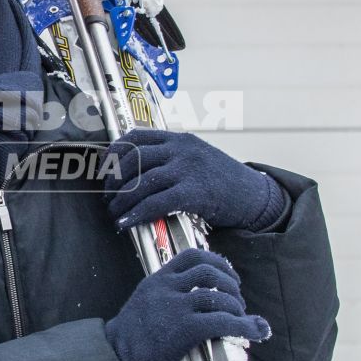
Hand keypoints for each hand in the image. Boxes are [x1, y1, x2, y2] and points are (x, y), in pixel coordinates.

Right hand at [104, 248, 270, 360]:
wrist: (113, 360)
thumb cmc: (127, 340)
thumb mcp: (142, 305)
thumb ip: (165, 296)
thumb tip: (196, 299)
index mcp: (156, 280)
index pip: (191, 256)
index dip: (217, 262)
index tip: (228, 274)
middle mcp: (166, 288)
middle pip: (210, 272)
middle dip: (231, 283)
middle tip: (239, 300)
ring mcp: (175, 308)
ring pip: (219, 297)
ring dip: (238, 307)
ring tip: (242, 318)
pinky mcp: (185, 329)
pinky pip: (223, 322)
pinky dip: (243, 326)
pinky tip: (253, 333)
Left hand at [105, 129, 286, 232]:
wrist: (255, 197)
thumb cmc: (223, 182)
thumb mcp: (197, 158)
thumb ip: (170, 159)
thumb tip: (134, 172)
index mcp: (179, 139)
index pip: (135, 137)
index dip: (114, 153)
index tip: (104, 169)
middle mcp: (181, 149)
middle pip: (134, 159)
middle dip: (114, 180)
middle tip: (108, 197)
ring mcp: (188, 169)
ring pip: (141, 182)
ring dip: (122, 200)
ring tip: (114, 212)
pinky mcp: (194, 192)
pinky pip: (156, 202)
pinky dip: (136, 214)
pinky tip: (126, 223)